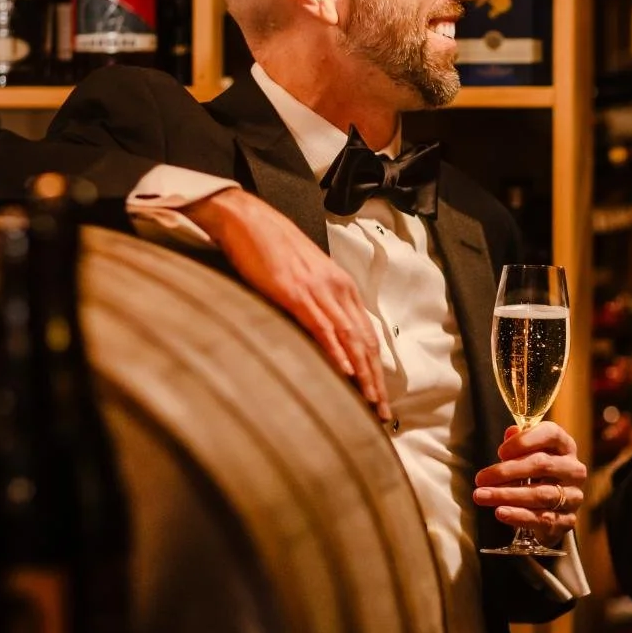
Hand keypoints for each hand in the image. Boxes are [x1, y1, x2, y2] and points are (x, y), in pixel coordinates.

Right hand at [184, 187, 390, 422]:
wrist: (249, 220)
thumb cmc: (272, 249)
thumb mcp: (304, 277)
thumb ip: (317, 303)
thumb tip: (322, 333)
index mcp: (341, 287)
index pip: (366, 335)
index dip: (376, 369)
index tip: (380, 397)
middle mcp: (337, 290)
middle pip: (364, 342)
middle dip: (375, 380)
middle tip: (382, 412)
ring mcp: (318, 292)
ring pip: (349, 339)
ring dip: (362, 374)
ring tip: (370, 401)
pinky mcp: (296, 293)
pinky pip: (321, 327)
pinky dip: (335, 351)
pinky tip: (345, 371)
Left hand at [472, 422, 586, 548]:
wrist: (551, 510)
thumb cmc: (536, 475)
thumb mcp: (528, 455)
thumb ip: (520, 442)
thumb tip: (511, 432)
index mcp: (565, 446)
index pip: (551, 434)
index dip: (525, 441)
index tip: (500, 452)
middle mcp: (574, 470)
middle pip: (542, 465)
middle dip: (507, 471)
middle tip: (480, 478)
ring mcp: (573, 496)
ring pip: (540, 494)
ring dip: (507, 495)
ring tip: (481, 496)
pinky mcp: (567, 520)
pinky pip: (542, 518)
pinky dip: (519, 516)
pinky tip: (500, 512)